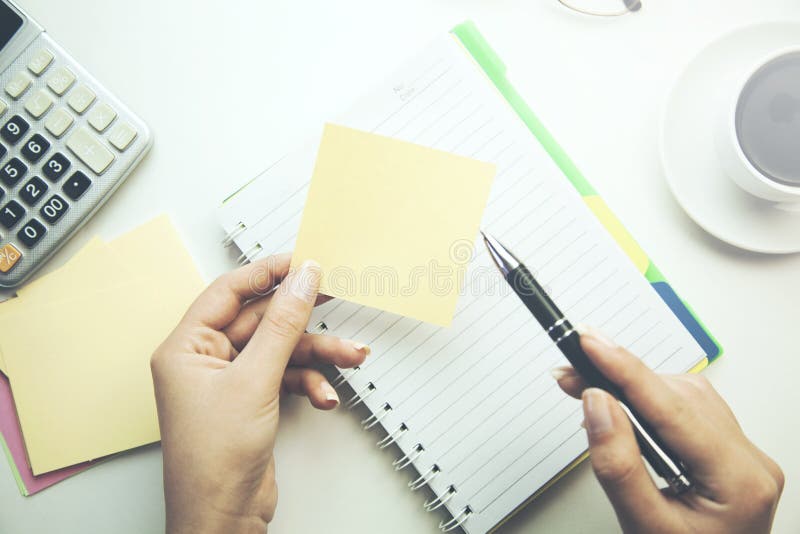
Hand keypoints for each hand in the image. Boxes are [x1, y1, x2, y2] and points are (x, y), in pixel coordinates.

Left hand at [151, 254, 368, 533]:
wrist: (224, 517)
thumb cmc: (213, 460)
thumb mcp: (255, 380)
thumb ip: (283, 324)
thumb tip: (301, 280)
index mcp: (186, 347)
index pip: (228, 292)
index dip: (266, 272)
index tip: (300, 260)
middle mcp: (205, 361)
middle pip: (262, 322)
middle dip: (303, 320)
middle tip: (334, 294)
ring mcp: (230, 382)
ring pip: (280, 350)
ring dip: (316, 355)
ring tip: (350, 356)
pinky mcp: (252, 401)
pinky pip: (286, 376)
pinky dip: (309, 383)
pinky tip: (324, 396)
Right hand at [552, 327, 782, 533]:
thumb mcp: (643, 526)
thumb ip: (618, 465)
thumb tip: (598, 404)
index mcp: (738, 480)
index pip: (674, 409)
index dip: (626, 370)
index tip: (590, 343)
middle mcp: (748, 460)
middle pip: (678, 395)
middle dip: (619, 377)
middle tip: (570, 370)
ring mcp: (742, 454)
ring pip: (683, 395)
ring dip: (632, 388)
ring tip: (587, 388)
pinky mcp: (727, 451)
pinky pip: (686, 409)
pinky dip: (648, 401)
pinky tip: (621, 406)